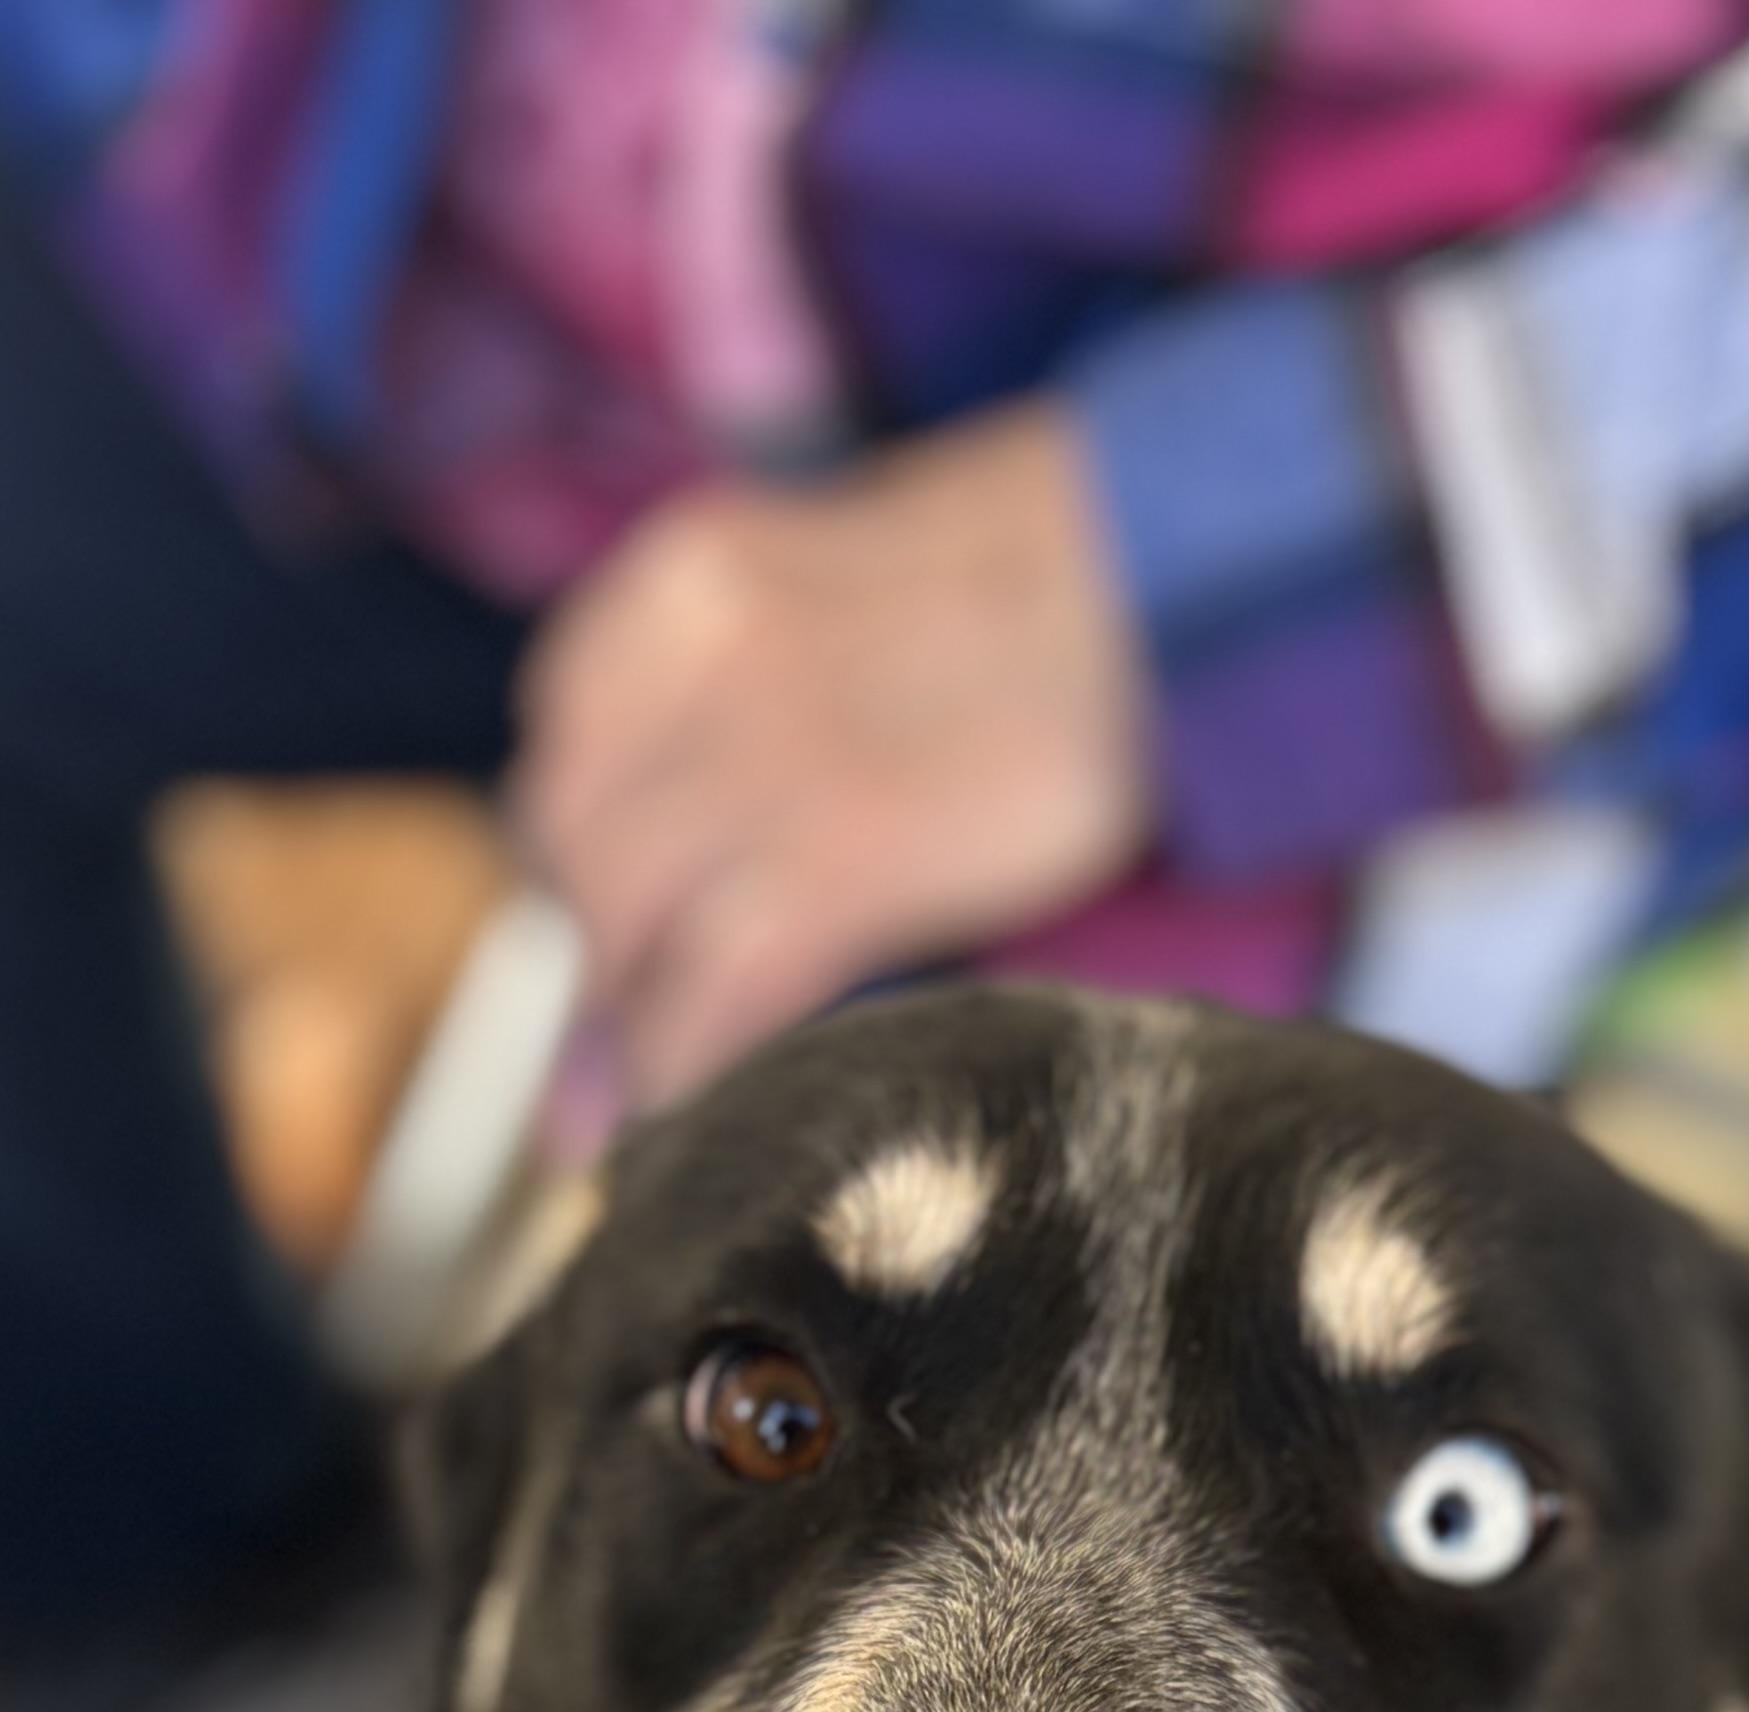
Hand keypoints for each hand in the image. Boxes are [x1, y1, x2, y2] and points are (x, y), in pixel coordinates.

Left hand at [515, 406, 1155, 1106]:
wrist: (1183, 578)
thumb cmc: (1055, 581)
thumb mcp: (847, 574)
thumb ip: (748, 670)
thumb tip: (670, 827)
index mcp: (691, 572)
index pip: (565, 734)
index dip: (581, 848)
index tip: (618, 918)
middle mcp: (698, 645)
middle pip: (574, 842)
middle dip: (599, 945)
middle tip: (650, 1013)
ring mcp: (764, 749)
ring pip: (623, 927)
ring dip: (635, 1018)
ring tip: (679, 1064)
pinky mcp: (845, 851)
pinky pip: (712, 990)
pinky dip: (689, 1063)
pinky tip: (705, 1102)